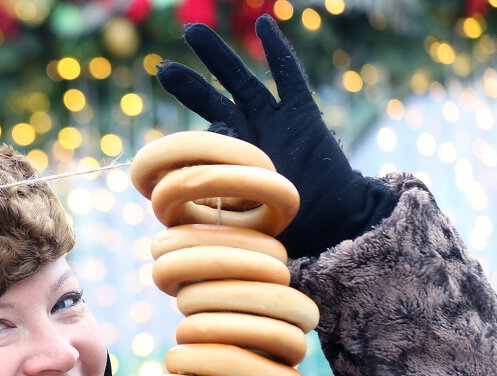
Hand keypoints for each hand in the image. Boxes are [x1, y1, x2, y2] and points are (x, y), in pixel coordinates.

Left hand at [155, 15, 395, 258]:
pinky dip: (277, 51)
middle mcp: (250, 136)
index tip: (164, 148)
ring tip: (192, 32)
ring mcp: (275, 122)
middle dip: (189, 85)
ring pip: (242, 81)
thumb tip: (177, 198)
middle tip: (163, 69)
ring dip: (218, 57)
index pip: (203, 141)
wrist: (334, 223)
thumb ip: (212, 203)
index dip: (186, 141)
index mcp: (233, 161)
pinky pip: (289, 76)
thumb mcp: (241, 217)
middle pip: (214, 102)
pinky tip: (263, 24)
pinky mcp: (303, 113)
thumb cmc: (288, 229)